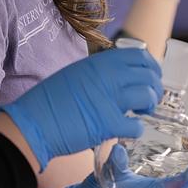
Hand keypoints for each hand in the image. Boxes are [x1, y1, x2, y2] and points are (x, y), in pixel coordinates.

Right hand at [0, 48, 160, 171]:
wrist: (32, 123)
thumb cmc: (50, 102)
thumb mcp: (75, 74)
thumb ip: (99, 72)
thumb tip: (120, 77)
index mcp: (99, 62)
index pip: (140, 56)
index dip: (152, 68)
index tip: (152, 78)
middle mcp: (107, 76)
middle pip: (148, 75)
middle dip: (154, 88)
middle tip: (149, 100)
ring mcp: (109, 99)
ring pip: (147, 96)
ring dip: (148, 106)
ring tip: (140, 113)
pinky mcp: (108, 124)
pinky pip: (136, 126)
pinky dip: (136, 130)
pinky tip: (127, 131)